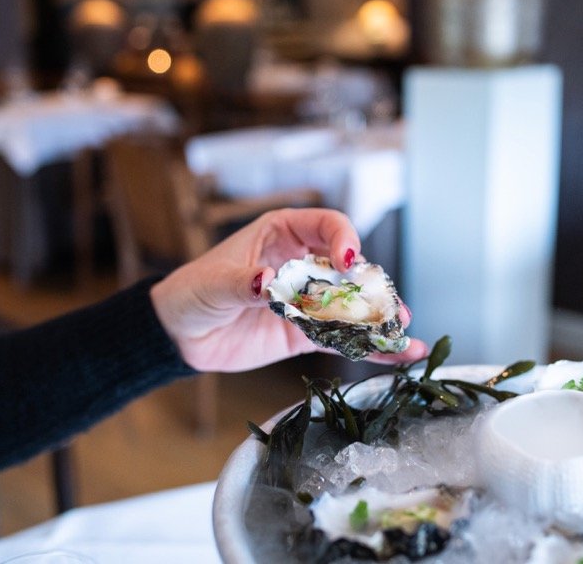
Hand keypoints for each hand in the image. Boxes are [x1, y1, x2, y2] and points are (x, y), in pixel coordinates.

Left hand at [150, 208, 428, 371]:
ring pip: (351, 305)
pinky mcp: (304, 334)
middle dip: (374, 286)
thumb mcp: (215, 282)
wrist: (179, 335)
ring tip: (404, 334)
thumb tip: (266, 283)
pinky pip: (340, 339)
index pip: (326, 226)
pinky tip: (395, 355)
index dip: (344, 239)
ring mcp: (306, 300)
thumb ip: (243, 284)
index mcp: (282, 234)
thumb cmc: (192, 291)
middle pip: (349, 269)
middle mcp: (302, 263)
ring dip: (379, 319)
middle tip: (392, 306)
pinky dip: (367, 347)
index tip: (349, 260)